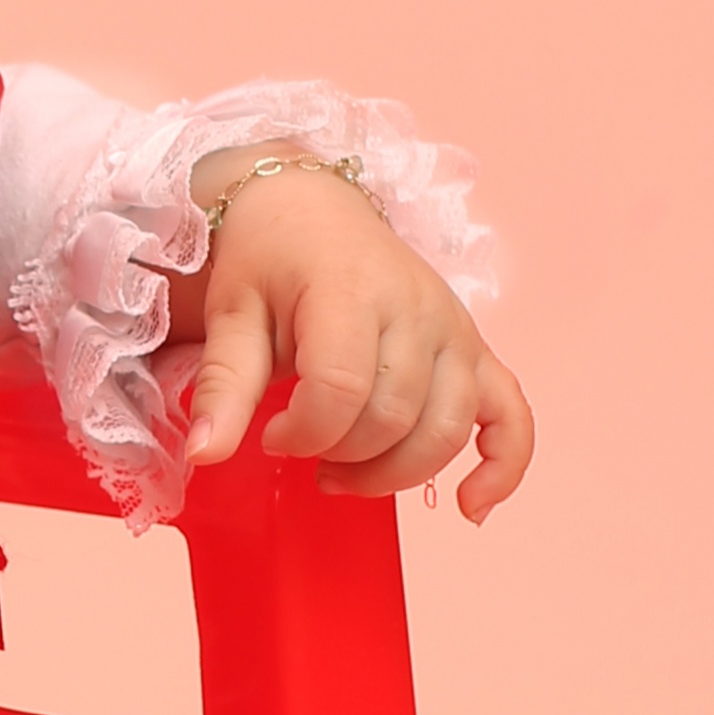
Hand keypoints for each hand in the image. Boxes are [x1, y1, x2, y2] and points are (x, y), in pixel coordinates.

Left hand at [180, 157, 534, 517]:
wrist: (312, 209)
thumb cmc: (270, 260)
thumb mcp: (233, 314)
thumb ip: (224, 387)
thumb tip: (202, 457)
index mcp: (351, 292)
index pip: (342, 390)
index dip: (303, 433)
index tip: (271, 435)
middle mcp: (417, 309)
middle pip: (395, 418)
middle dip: (341, 456)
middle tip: (298, 448)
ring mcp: (453, 330)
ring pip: (446, 429)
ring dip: (395, 472)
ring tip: (345, 473)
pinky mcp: (474, 349)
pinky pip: (510, 413)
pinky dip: (502, 465)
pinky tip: (469, 505)